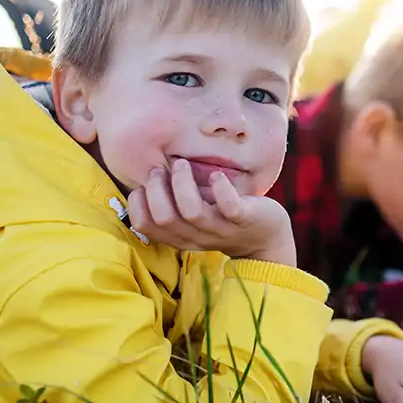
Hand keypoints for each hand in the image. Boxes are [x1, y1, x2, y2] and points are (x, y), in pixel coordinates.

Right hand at [127, 159, 295, 265]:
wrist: (266, 238)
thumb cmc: (223, 218)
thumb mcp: (194, 216)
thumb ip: (173, 204)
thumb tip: (146, 174)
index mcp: (179, 236)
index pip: (145, 226)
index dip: (136, 203)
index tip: (143, 185)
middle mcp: (197, 236)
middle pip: (164, 218)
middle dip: (156, 189)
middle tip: (162, 169)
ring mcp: (221, 229)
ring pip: (192, 212)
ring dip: (182, 184)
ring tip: (182, 164)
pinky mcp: (244, 219)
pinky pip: (229, 207)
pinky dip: (220, 189)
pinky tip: (216, 175)